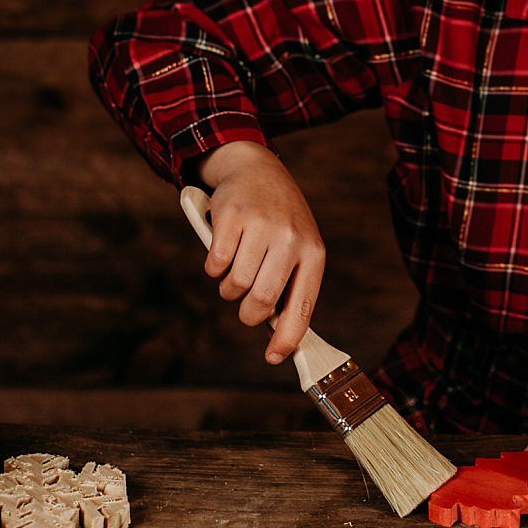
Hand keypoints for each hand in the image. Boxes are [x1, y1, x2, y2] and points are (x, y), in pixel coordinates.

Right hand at [197, 141, 325, 364]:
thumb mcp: (298, 247)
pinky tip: (224, 249)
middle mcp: (291, 239)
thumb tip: (280, 334)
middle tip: (246, 307)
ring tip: (236, 270)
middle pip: (262, 300)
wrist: (257, 169)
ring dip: (228, 289)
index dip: (288, 337)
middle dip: (248, 314)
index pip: (302, 305)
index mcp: (313, 252)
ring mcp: (261, 226)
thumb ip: (290, 284)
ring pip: (235, 285)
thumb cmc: (279, 221)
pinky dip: (214, 266)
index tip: (274, 357)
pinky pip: (214, 265)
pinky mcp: (231, 217)